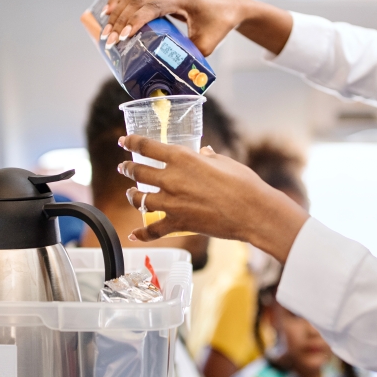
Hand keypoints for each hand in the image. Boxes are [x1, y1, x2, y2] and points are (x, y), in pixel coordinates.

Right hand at [101, 0, 292, 56]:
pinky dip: (120, 2)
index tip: (124, 36)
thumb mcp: (207, 44)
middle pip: (137, 0)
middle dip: (120, 21)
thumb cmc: (219, 25)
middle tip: (109, 42)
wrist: (228, 7)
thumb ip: (190, 56)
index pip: (152, 7)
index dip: (135, 21)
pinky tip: (108, 11)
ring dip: (116, 12)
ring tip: (105, 31)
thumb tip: (172, 75)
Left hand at [118, 135, 307, 261]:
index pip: (147, 147)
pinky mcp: (179, 223)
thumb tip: (203, 153)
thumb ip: (207, 157)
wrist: (253, 211)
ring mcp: (173, 203)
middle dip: (127, 169)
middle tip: (124, 168)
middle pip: (138, 172)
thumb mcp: (223, 162)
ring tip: (131, 194)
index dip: (131, 142)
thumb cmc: (243, 183)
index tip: (123, 141)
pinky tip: (133, 234)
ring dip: (132, 196)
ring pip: (139, 200)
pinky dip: (141, 234)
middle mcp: (172, 179)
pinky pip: (153, 230)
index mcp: (182, 158)